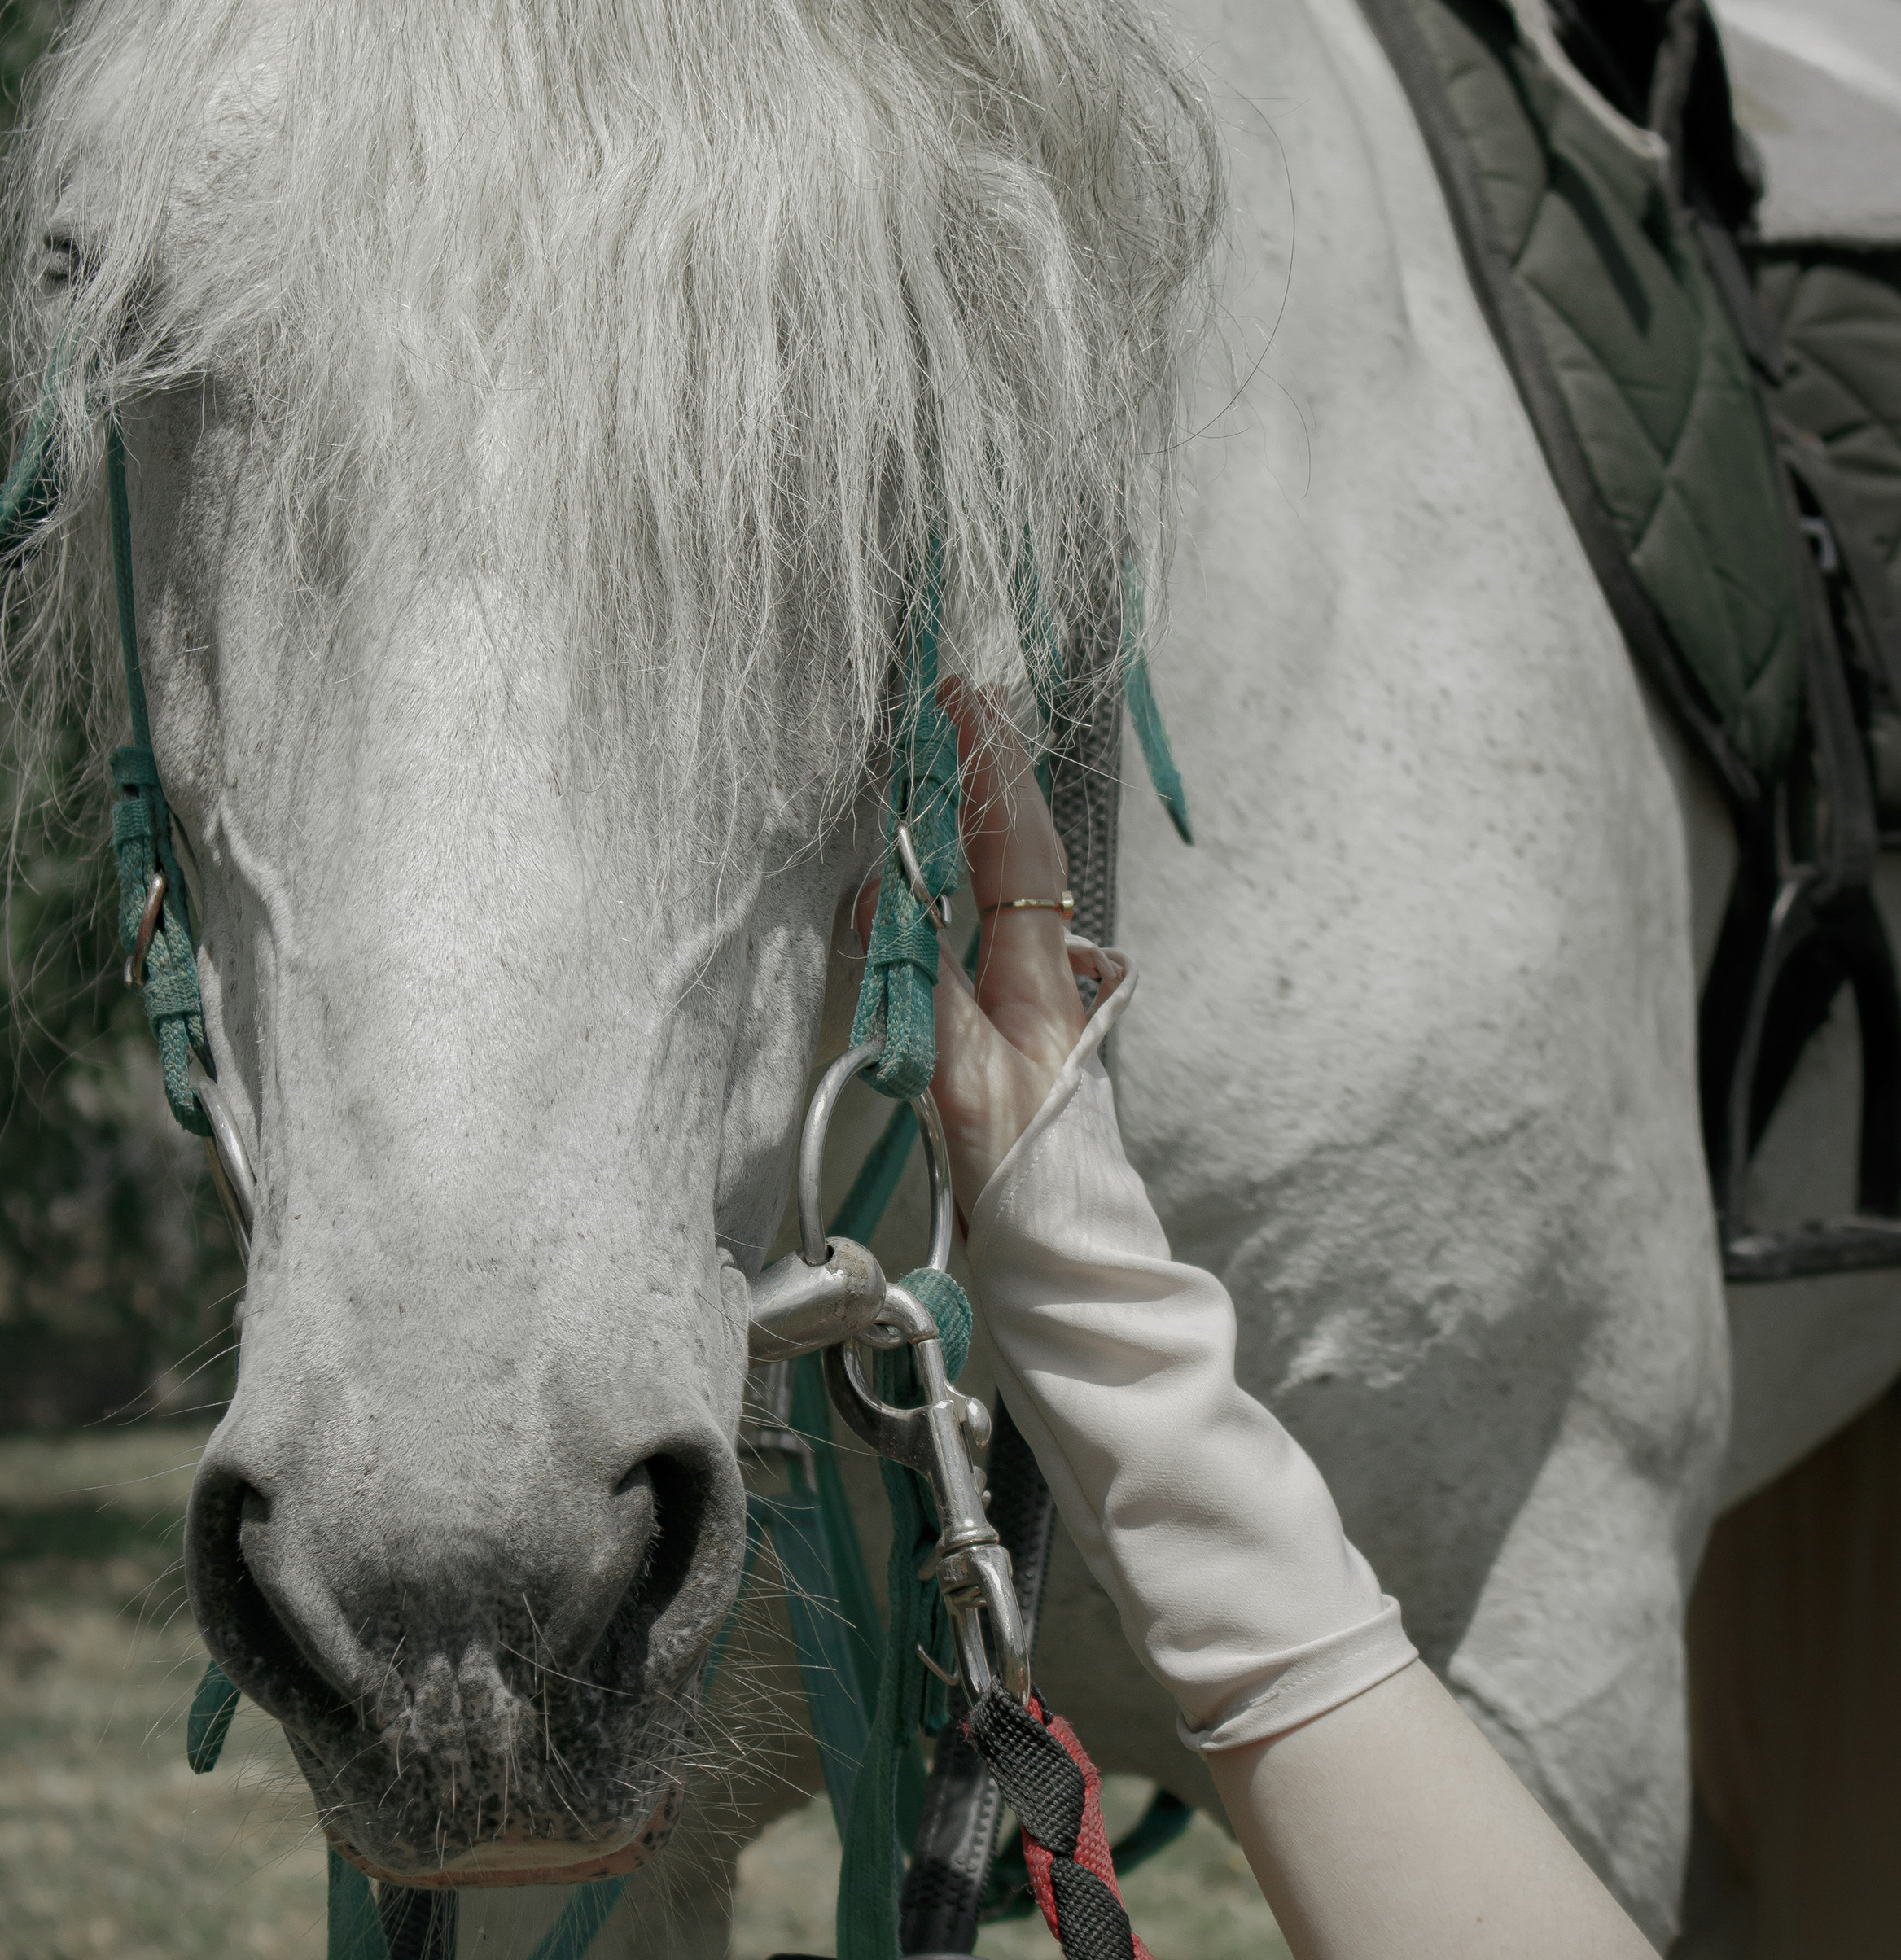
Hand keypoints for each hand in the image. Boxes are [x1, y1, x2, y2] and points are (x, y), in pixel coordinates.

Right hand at [860, 682, 1088, 1201]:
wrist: (1069, 1260)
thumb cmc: (1026, 1181)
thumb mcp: (964, 1087)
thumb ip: (927, 992)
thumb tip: (891, 904)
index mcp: (1038, 981)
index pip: (1018, 849)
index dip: (989, 772)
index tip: (961, 700)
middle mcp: (1046, 977)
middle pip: (1026, 850)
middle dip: (995, 770)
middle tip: (961, 699)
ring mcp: (1035, 1000)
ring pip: (1016, 882)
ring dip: (988, 813)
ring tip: (959, 752)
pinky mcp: (1016, 1028)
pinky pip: (997, 923)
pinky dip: (974, 872)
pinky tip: (950, 866)